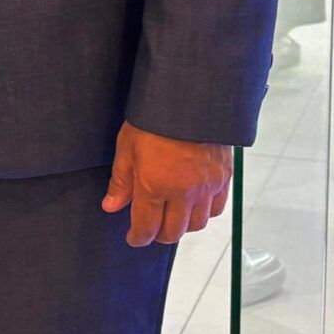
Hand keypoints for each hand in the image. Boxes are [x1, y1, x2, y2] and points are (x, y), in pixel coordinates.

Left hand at [102, 125, 232, 246]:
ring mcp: (207, 186)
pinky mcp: (223, 177)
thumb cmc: (153, 119)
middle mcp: (183, 192)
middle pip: (173, 232)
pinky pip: (216, 208)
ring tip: (172, 214)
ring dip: (182, 225)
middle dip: (159, 235)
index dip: (138, 238)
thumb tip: (111, 207)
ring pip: (197, 224)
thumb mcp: (127, 148)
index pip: (147, 228)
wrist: (188, 96)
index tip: (134, 237)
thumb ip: (121, 182)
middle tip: (151, 227)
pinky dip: (204, 212)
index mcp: (155, 186)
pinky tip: (193, 202)